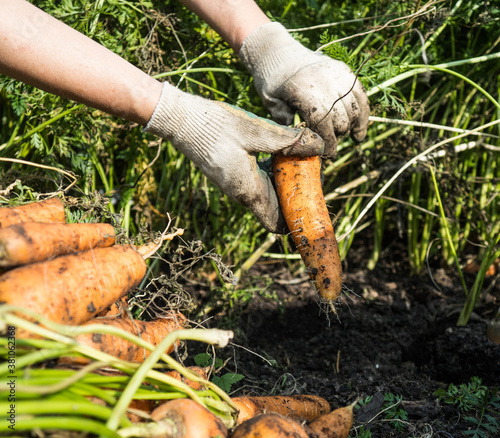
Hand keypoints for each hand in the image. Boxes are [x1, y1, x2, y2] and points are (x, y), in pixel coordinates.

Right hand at [144, 82, 323, 232]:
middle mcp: (242, 194)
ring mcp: (235, 185)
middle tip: (312, 173)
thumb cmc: (216, 127)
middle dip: (295, 195)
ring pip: (268, 194)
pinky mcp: (232, 174)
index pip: (276, 224)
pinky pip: (258, 181)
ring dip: (284, 181)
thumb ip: (288, 141)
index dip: (295, 220)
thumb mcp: (256, 131)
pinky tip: (278, 151)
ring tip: (299, 158)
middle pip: (275, 208)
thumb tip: (319, 146)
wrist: (182, 121)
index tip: (312, 203)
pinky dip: (272, 172)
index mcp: (249, 191)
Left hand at [239, 22, 369, 156]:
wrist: (279, 53)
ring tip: (346, 138)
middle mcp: (324, 79)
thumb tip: (303, 143)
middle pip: (341, 117)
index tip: (326, 154)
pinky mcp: (344, 70)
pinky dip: (363, 114)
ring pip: (354, 108)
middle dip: (337, 136)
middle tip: (329, 145)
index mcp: (303, 88)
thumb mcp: (271, 103)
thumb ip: (285, 123)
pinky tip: (358, 131)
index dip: (327, 142)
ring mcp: (337, 73)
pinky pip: (361, 95)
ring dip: (351, 127)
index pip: (322, 121)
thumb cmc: (272, 83)